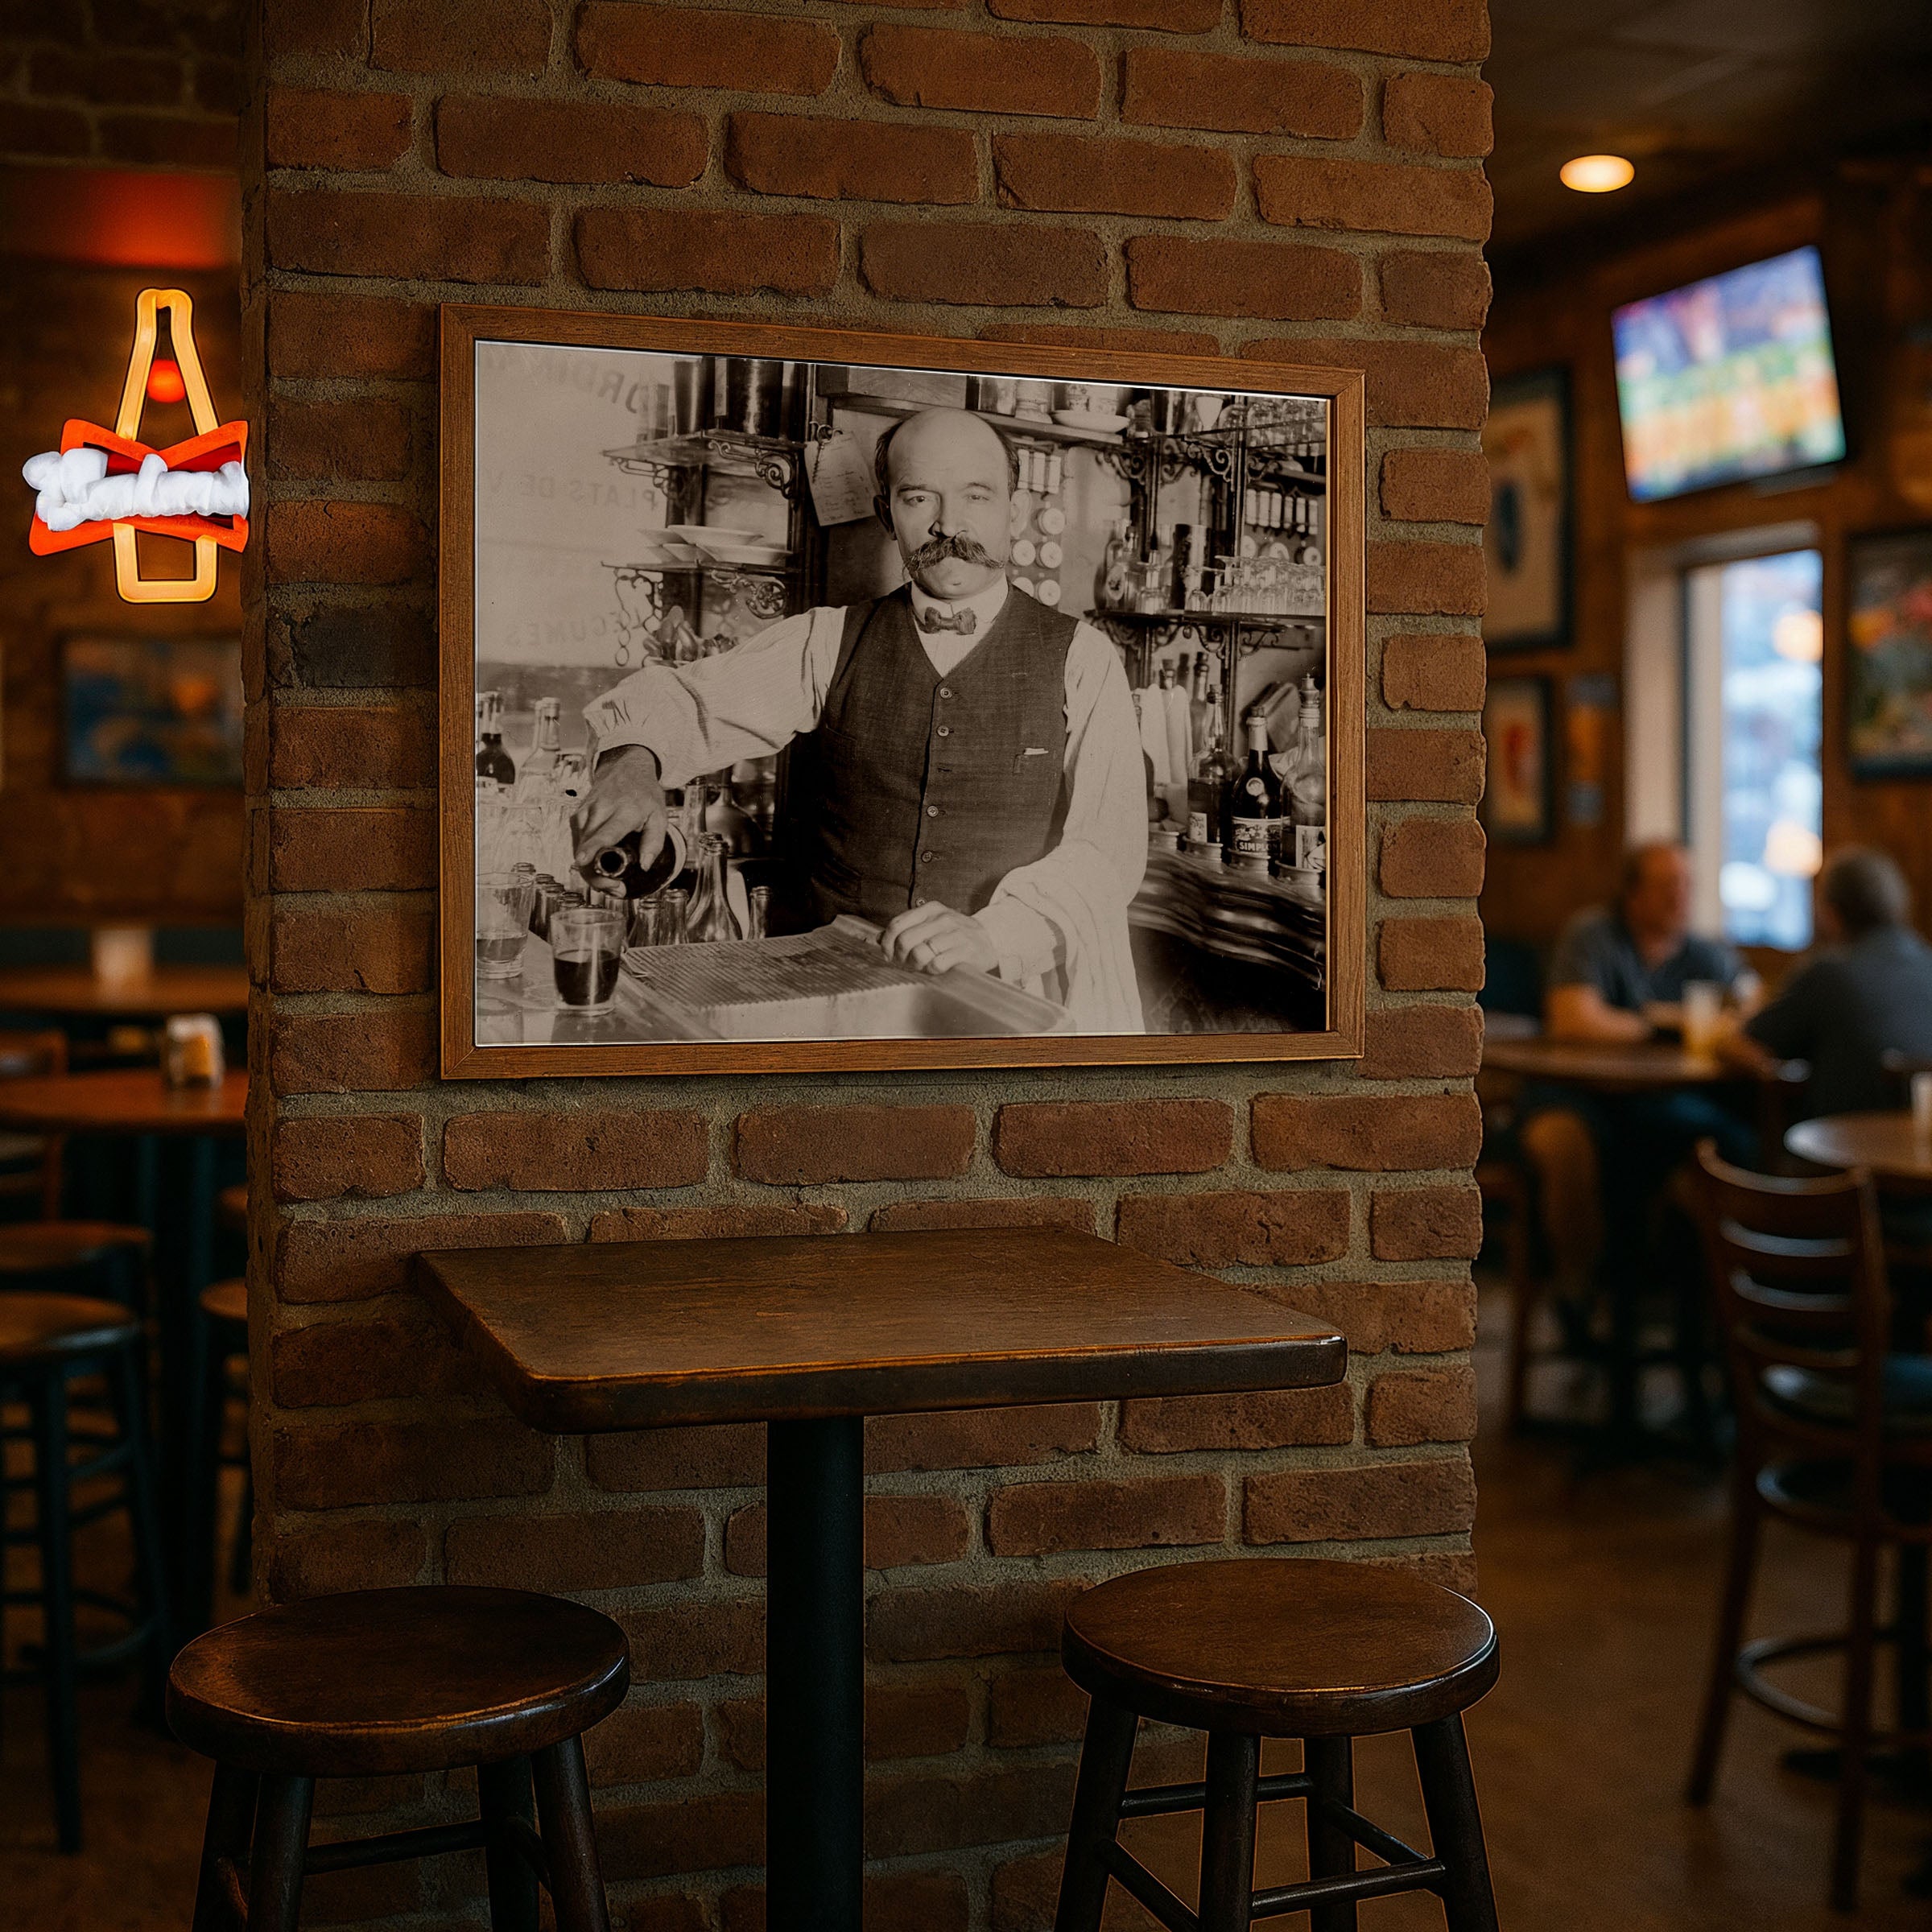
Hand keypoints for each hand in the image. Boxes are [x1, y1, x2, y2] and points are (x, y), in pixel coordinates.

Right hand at [571, 744, 666, 876]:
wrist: (626, 769)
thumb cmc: (644, 794)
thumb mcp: (660, 816)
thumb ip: (654, 842)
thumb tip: (644, 866)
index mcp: (623, 810)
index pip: (604, 832)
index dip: (592, 849)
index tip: (582, 861)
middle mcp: (600, 810)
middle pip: (588, 847)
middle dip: (597, 874)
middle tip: (615, 889)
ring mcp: (585, 812)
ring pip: (579, 848)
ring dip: (591, 871)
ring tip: (611, 882)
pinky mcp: (577, 816)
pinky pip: (577, 843)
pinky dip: (587, 859)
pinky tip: (600, 867)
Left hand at [880, 901, 997, 976]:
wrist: (991, 939)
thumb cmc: (957, 934)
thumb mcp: (932, 924)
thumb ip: (907, 928)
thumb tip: (879, 938)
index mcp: (930, 909)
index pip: (897, 924)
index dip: (887, 943)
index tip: (888, 955)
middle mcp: (942, 918)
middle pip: (905, 940)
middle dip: (900, 957)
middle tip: (905, 963)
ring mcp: (955, 934)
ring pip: (920, 953)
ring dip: (916, 965)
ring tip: (921, 966)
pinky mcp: (965, 950)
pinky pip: (937, 964)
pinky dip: (931, 970)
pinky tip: (935, 968)